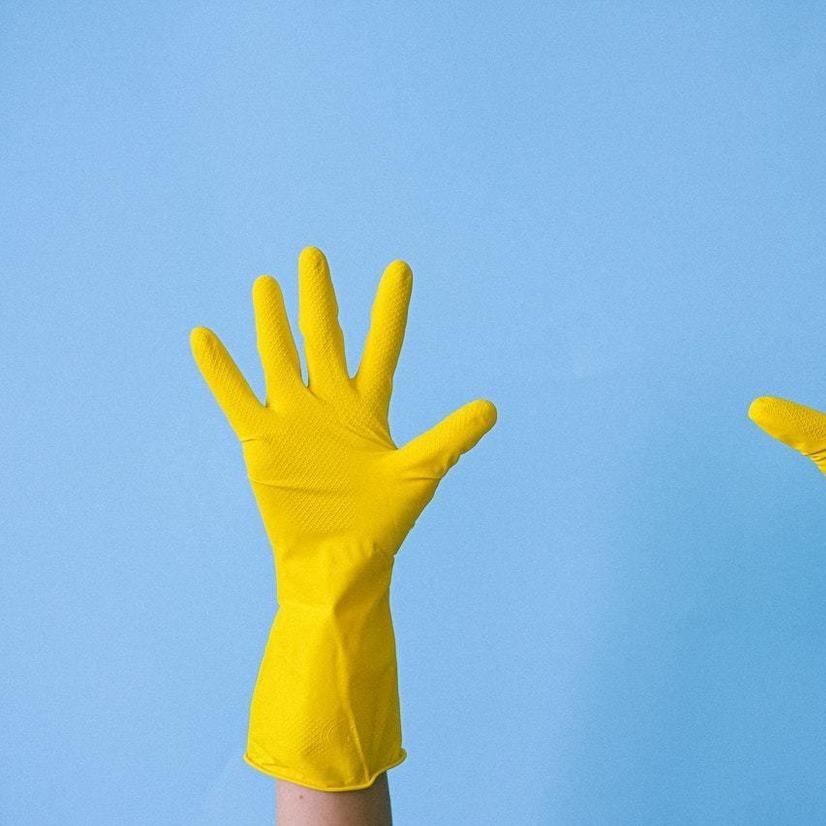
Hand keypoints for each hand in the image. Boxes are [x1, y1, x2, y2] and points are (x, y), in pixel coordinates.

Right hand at [190, 246, 495, 790]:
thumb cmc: (381, 526)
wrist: (337, 565)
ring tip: (266, 282)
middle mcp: (330, 405)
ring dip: (271, 322)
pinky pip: (236, 396)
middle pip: (324, 338)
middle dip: (320, 298)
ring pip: (279, 357)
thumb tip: (492, 407)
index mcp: (369, 408)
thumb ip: (451, 437)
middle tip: (315, 254)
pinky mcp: (261, 440)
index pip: (382, 346)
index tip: (399, 268)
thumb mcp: (420, 473)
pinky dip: (220, 369)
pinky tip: (204, 335)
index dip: (390, 309)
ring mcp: (294, 420)